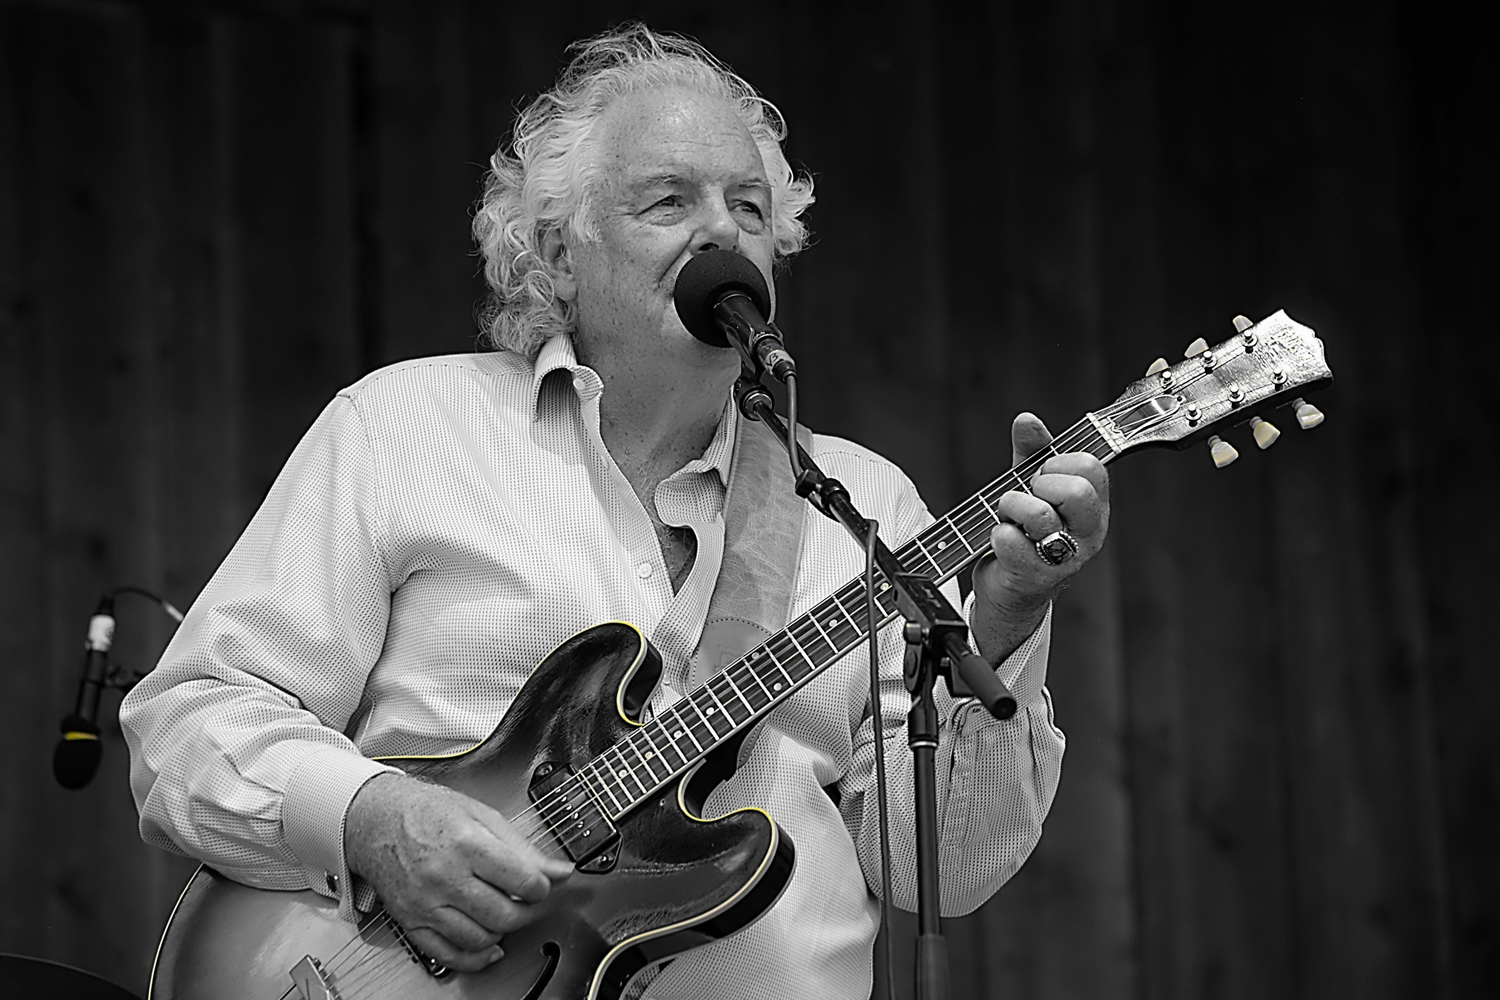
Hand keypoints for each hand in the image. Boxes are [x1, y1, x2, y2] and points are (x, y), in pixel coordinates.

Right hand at [344, 773, 573, 971]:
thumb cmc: (427, 812)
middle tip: (529, 901)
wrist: (376, 820)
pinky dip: (475, 958)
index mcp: (466, 844)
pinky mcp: (412, 922)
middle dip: (528, 912)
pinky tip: (488, 946)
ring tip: (505, 913)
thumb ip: (524, 847)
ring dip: (503, 931)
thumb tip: (559, 871)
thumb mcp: (482, 816)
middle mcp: (444, 877)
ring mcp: (426, 904)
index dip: (542, 886)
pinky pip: (448, 955)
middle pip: (505, 914)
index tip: (542, 883)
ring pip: (480, 939)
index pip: (522, 881)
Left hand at [971, 412, 1109, 660]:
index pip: (1090, 466)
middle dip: (1039, 485)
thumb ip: (1032, 451)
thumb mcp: (1031, 485)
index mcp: (1094, 506)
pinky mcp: (1035, 577)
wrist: (1008, 587)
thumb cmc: (1025, 532)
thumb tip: (1027, 420)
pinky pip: (1009, 540)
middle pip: (1076, 490)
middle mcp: (1087, 534)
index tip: (1042, 477)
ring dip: (1011, 508)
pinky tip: (1001, 542)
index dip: (1057, 464)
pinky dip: (997, 535)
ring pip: (1038, 514)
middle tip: (1028, 499)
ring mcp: (1065, 559)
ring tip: (1010, 519)